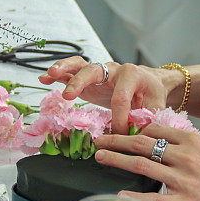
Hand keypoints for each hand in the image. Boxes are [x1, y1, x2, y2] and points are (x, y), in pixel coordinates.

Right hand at [39, 56, 182, 133]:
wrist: (149, 82)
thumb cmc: (151, 93)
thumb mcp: (156, 105)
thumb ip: (148, 117)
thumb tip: (137, 134)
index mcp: (131, 74)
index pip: (120, 98)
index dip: (118, 119)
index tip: (119, 135)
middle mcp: (112, 69)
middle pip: (93, 71)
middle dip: (80, 83)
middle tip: (68, 96)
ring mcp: (99, 72)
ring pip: (79, 65)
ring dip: (64, 69)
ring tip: (51, 74)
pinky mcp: (88, 78)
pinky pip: (71, 73)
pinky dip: (57, 75)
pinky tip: (44, 78)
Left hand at [93, 123, 199, 200]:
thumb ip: (184, 145)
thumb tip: (156, 140)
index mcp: (192, 141)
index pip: (154, 129)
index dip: (132, 128)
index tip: (118, 130)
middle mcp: (186, 157)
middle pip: (141, 143)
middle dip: (115, 139)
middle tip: (98, 139)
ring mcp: (183, 181)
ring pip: (141, 164)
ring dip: (116, 159)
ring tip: (99, 156)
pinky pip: (152, 198)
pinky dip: (132, 196)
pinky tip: (118, 194)